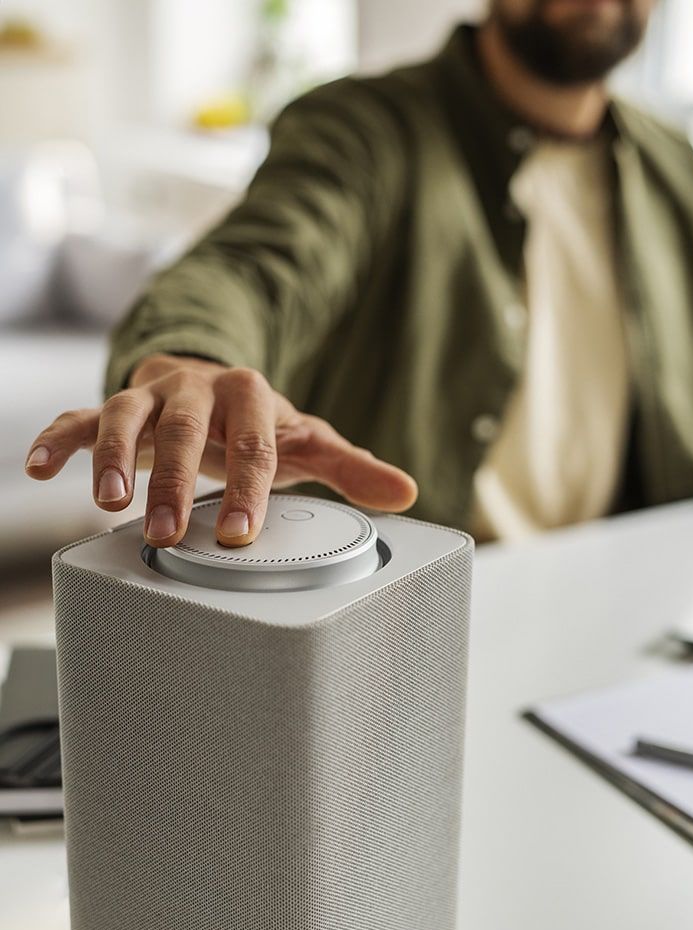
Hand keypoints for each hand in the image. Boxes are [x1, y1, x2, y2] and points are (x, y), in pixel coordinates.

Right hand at [25, 353, 417, 546]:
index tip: (244, 536)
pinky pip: (79, 417)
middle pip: (186, 431)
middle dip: (176, 483)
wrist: (212, 383)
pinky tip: (37, 466)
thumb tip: (407, 491)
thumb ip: (350, 468)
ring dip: (112, 456)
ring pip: (125, 417)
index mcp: (251, 396)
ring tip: (106, 502)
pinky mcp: (114, 407)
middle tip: (171, 533)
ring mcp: (152, 397)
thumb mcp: (304, 442)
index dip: (250, 489)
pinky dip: (58, 438)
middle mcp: (198, 391)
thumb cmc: (258, 424)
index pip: (254, 445)